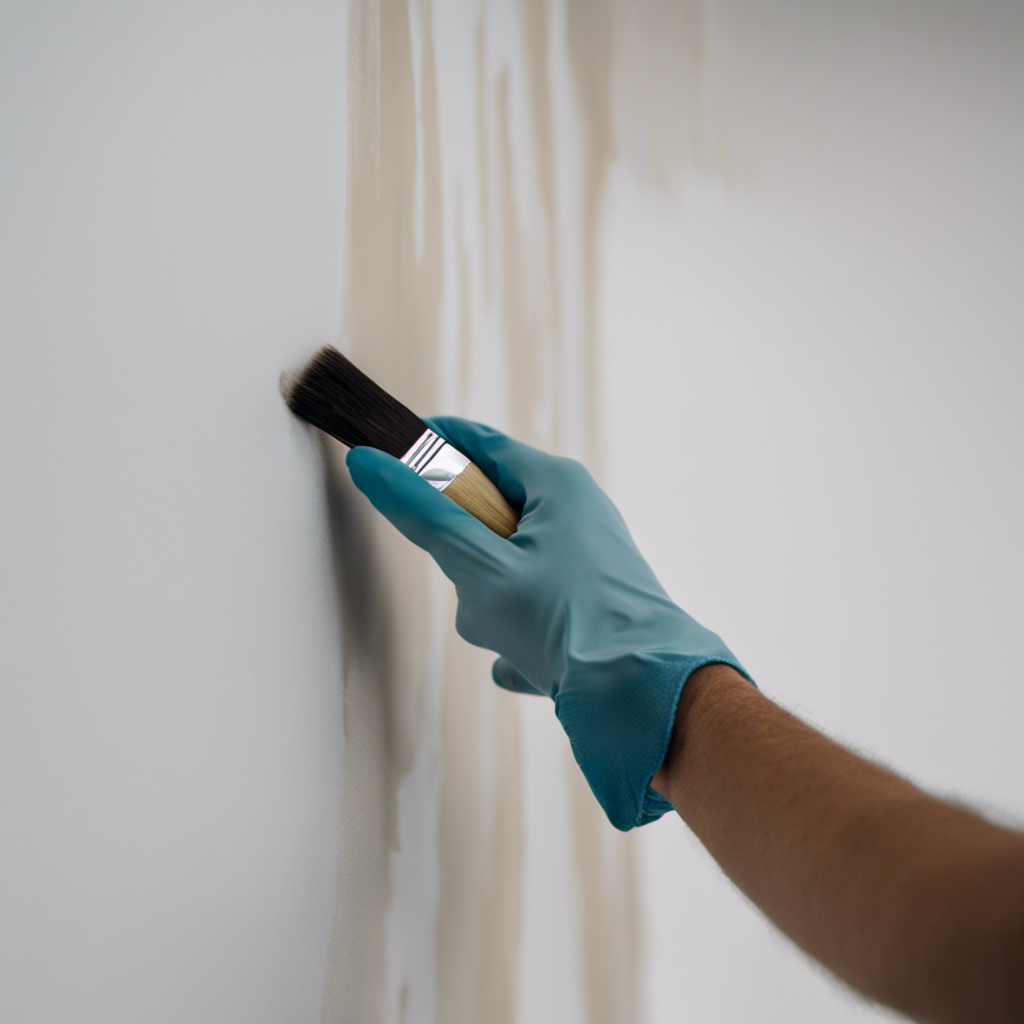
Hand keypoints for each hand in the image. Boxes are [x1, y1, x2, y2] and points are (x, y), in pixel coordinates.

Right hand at [346, 417, 752, 829]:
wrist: (644, 697)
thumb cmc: (569, 622)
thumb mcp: (481, 567)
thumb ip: (422, 516)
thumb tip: (369, 464)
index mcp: (557, 486)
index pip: (480, 444)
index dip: (431, 446)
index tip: (390, 454)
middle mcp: (575, 516)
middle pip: (486, 517)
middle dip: (465, 562)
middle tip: (473, 585)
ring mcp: (583, 563)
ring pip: (503, 573)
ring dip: (491, 610)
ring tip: (513, 636)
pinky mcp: (586, 607)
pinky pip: (529, 613)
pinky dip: (520, 639)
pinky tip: (532, 664)